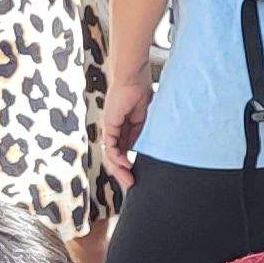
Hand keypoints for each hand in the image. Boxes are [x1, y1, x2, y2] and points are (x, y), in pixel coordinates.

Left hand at [97, 68, 149, 186]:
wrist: (133, 77)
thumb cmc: (141, 90)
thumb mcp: (147, 118)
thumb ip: (145, 132)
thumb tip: (154, 148)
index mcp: (127, 129)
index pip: (126, 152)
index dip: (131, 166)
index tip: (138, 178)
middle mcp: (117, 130)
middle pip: (117, 157)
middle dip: (124, 173)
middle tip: (132, 185)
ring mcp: (111, 128)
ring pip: (112, 155)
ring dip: (120, 169)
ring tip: (129, 180)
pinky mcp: (109, 125)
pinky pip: (111, 146)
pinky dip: (118, 157)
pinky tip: (127, 164)